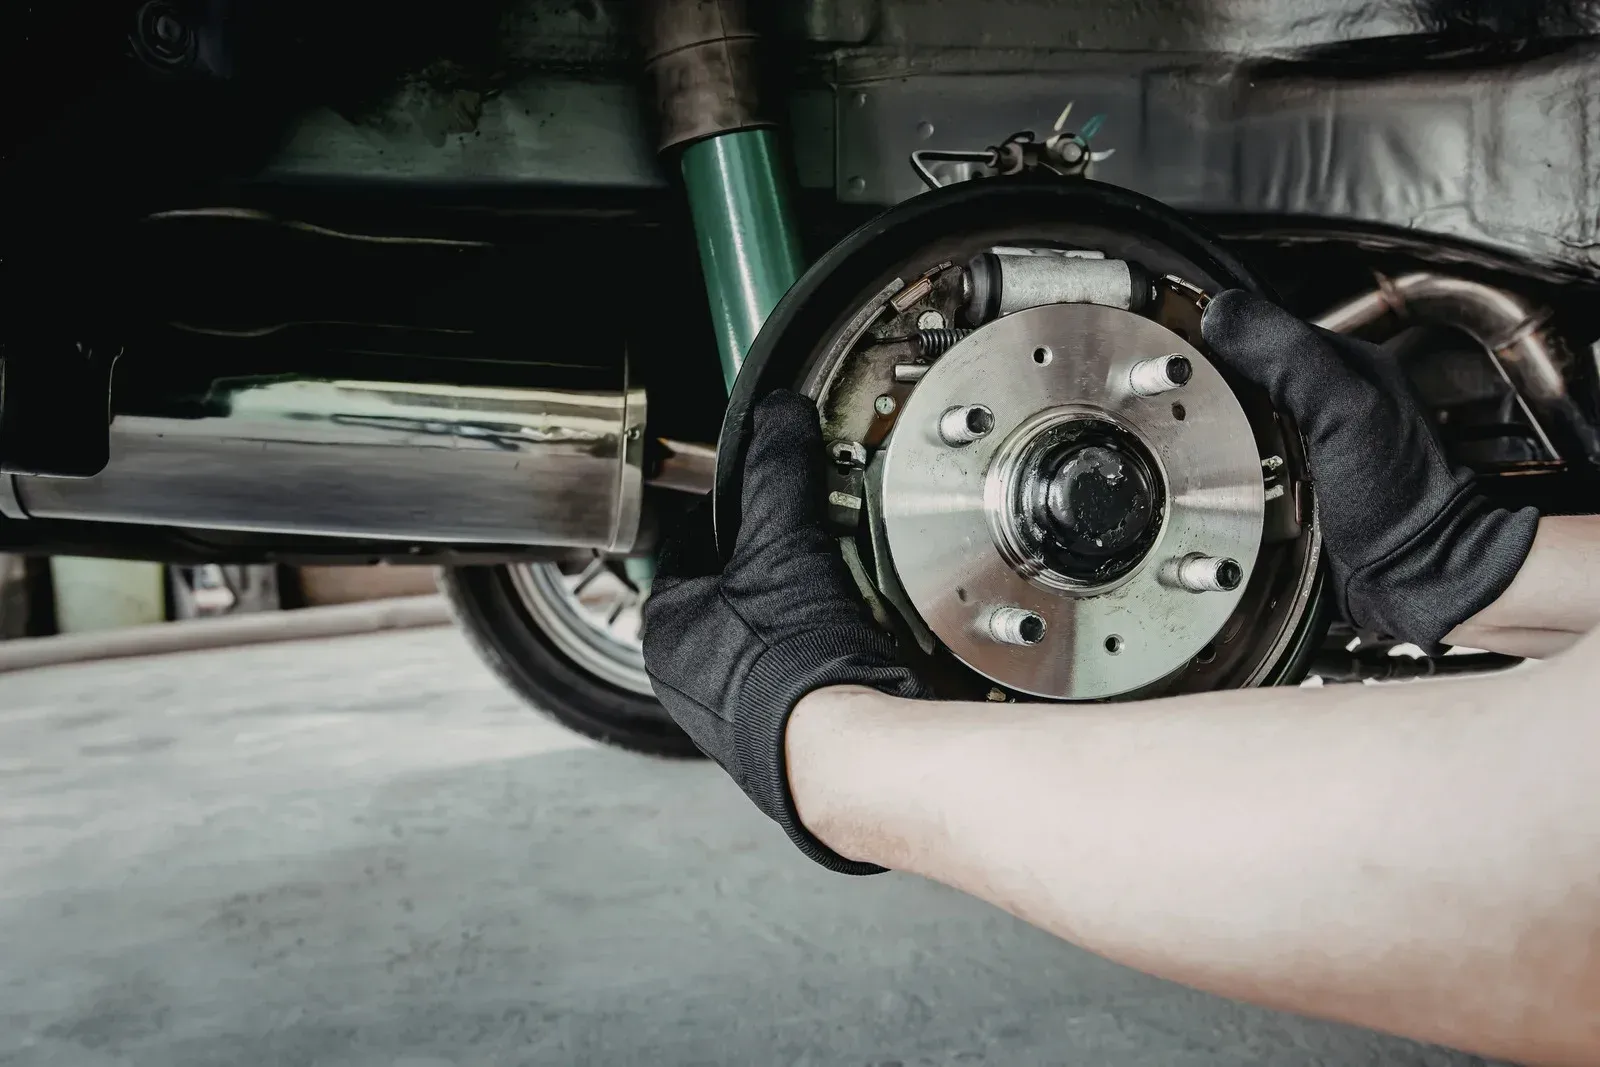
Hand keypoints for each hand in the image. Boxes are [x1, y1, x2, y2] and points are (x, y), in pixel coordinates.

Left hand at [641, 390, 925, 873]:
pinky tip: (856, 644)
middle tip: (815, 544)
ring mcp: (732, 715)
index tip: (763, 497)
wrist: (847, 758)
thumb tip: (777, 417)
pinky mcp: (780, 739)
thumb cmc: (794, 668)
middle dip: (774, 564)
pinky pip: (796, 676)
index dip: (731, 512)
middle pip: (732, 592)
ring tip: (841, 592)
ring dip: (802, 609)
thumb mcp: (784, 545)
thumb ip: (776, 473)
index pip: (689, 546)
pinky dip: (823, 652)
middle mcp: (688, 680)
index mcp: (665, 632)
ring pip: (765, 636)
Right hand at [1201, 291, 1537, 647]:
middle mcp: (1321, 401)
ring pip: (1234, 422)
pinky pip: (1239, 467)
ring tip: (1180, 443)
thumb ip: (1289, 356)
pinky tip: (1207, 481)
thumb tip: (1222, 311)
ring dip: (1205, 432)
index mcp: (1340, 365)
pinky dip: (1219, 471)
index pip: (1256, 329)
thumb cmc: (1403, 501)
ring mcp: (1304, 447)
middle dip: (1201, 385)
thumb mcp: (1347, 408)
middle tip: (1166, 404)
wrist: (1419, 580)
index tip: (1169, 351)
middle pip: (1239, 375)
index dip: (1209, 336)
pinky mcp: (1290, 488)